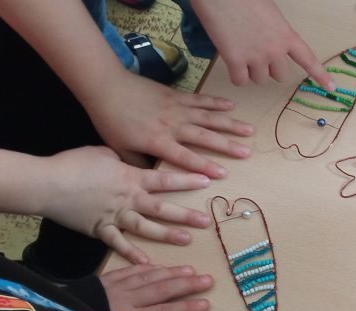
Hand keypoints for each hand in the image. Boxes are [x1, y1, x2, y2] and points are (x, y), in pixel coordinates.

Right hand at [41, 146, 211, 264]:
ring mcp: (114, 216)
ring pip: (146, 227)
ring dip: (167, 235)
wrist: (47, 184)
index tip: (208, 181)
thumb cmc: (72, 163)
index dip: (187, 180)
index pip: (164, 179)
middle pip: (162, 208)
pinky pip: (118, 244)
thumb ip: (118, 159)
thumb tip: (125, 162)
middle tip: (206, 221)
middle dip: (185, 215)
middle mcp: (127, 198)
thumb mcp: (101, 152)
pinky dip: (132, 254)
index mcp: (130, 177)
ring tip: (186, 240)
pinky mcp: (99, 229)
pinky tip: (147, 263)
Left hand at [84, 74, 253, 177]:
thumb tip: (153, 178)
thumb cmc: (110, 120)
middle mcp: (173, 125)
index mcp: (158, 141)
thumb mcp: (120, 149)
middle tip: (247, 152)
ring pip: (209, 116)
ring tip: (249, 130)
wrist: (106, 87)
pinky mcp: (176, 95)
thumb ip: (139, 165)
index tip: (223, 174)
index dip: (204, 166)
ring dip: (230, 123)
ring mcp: (177, 108)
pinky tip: (231, 105)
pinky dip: (216, 102)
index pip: (185, 157)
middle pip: (204, 136)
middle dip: (227, 145)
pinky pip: (200, 99)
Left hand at [100, 264, 211, 310]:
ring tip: (189, 270)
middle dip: (186, 285)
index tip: (205, 303)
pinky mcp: (103, 281)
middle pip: (160, 290)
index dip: (185, 308)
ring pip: (148, 277)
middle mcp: (125, 301)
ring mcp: (114, 288)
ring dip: (170, 272)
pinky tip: (157, 266)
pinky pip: (128, 271)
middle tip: (208, 280)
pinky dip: (145, 268)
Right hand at [191, 0, 333, 87]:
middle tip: (257, 54)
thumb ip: (277, 34)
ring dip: (251, 71)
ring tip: (241, 50)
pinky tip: (231, 60)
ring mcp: (255, 57)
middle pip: (280, 76)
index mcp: (286, 35)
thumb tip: (272, 47)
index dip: (320, 75)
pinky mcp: (235, 61)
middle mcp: (275, 50)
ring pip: (259, 80)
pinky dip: (235, 75)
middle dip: (270, 69)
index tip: (331, 87)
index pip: (308, 59)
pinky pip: (240, 81)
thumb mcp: (270, 14)